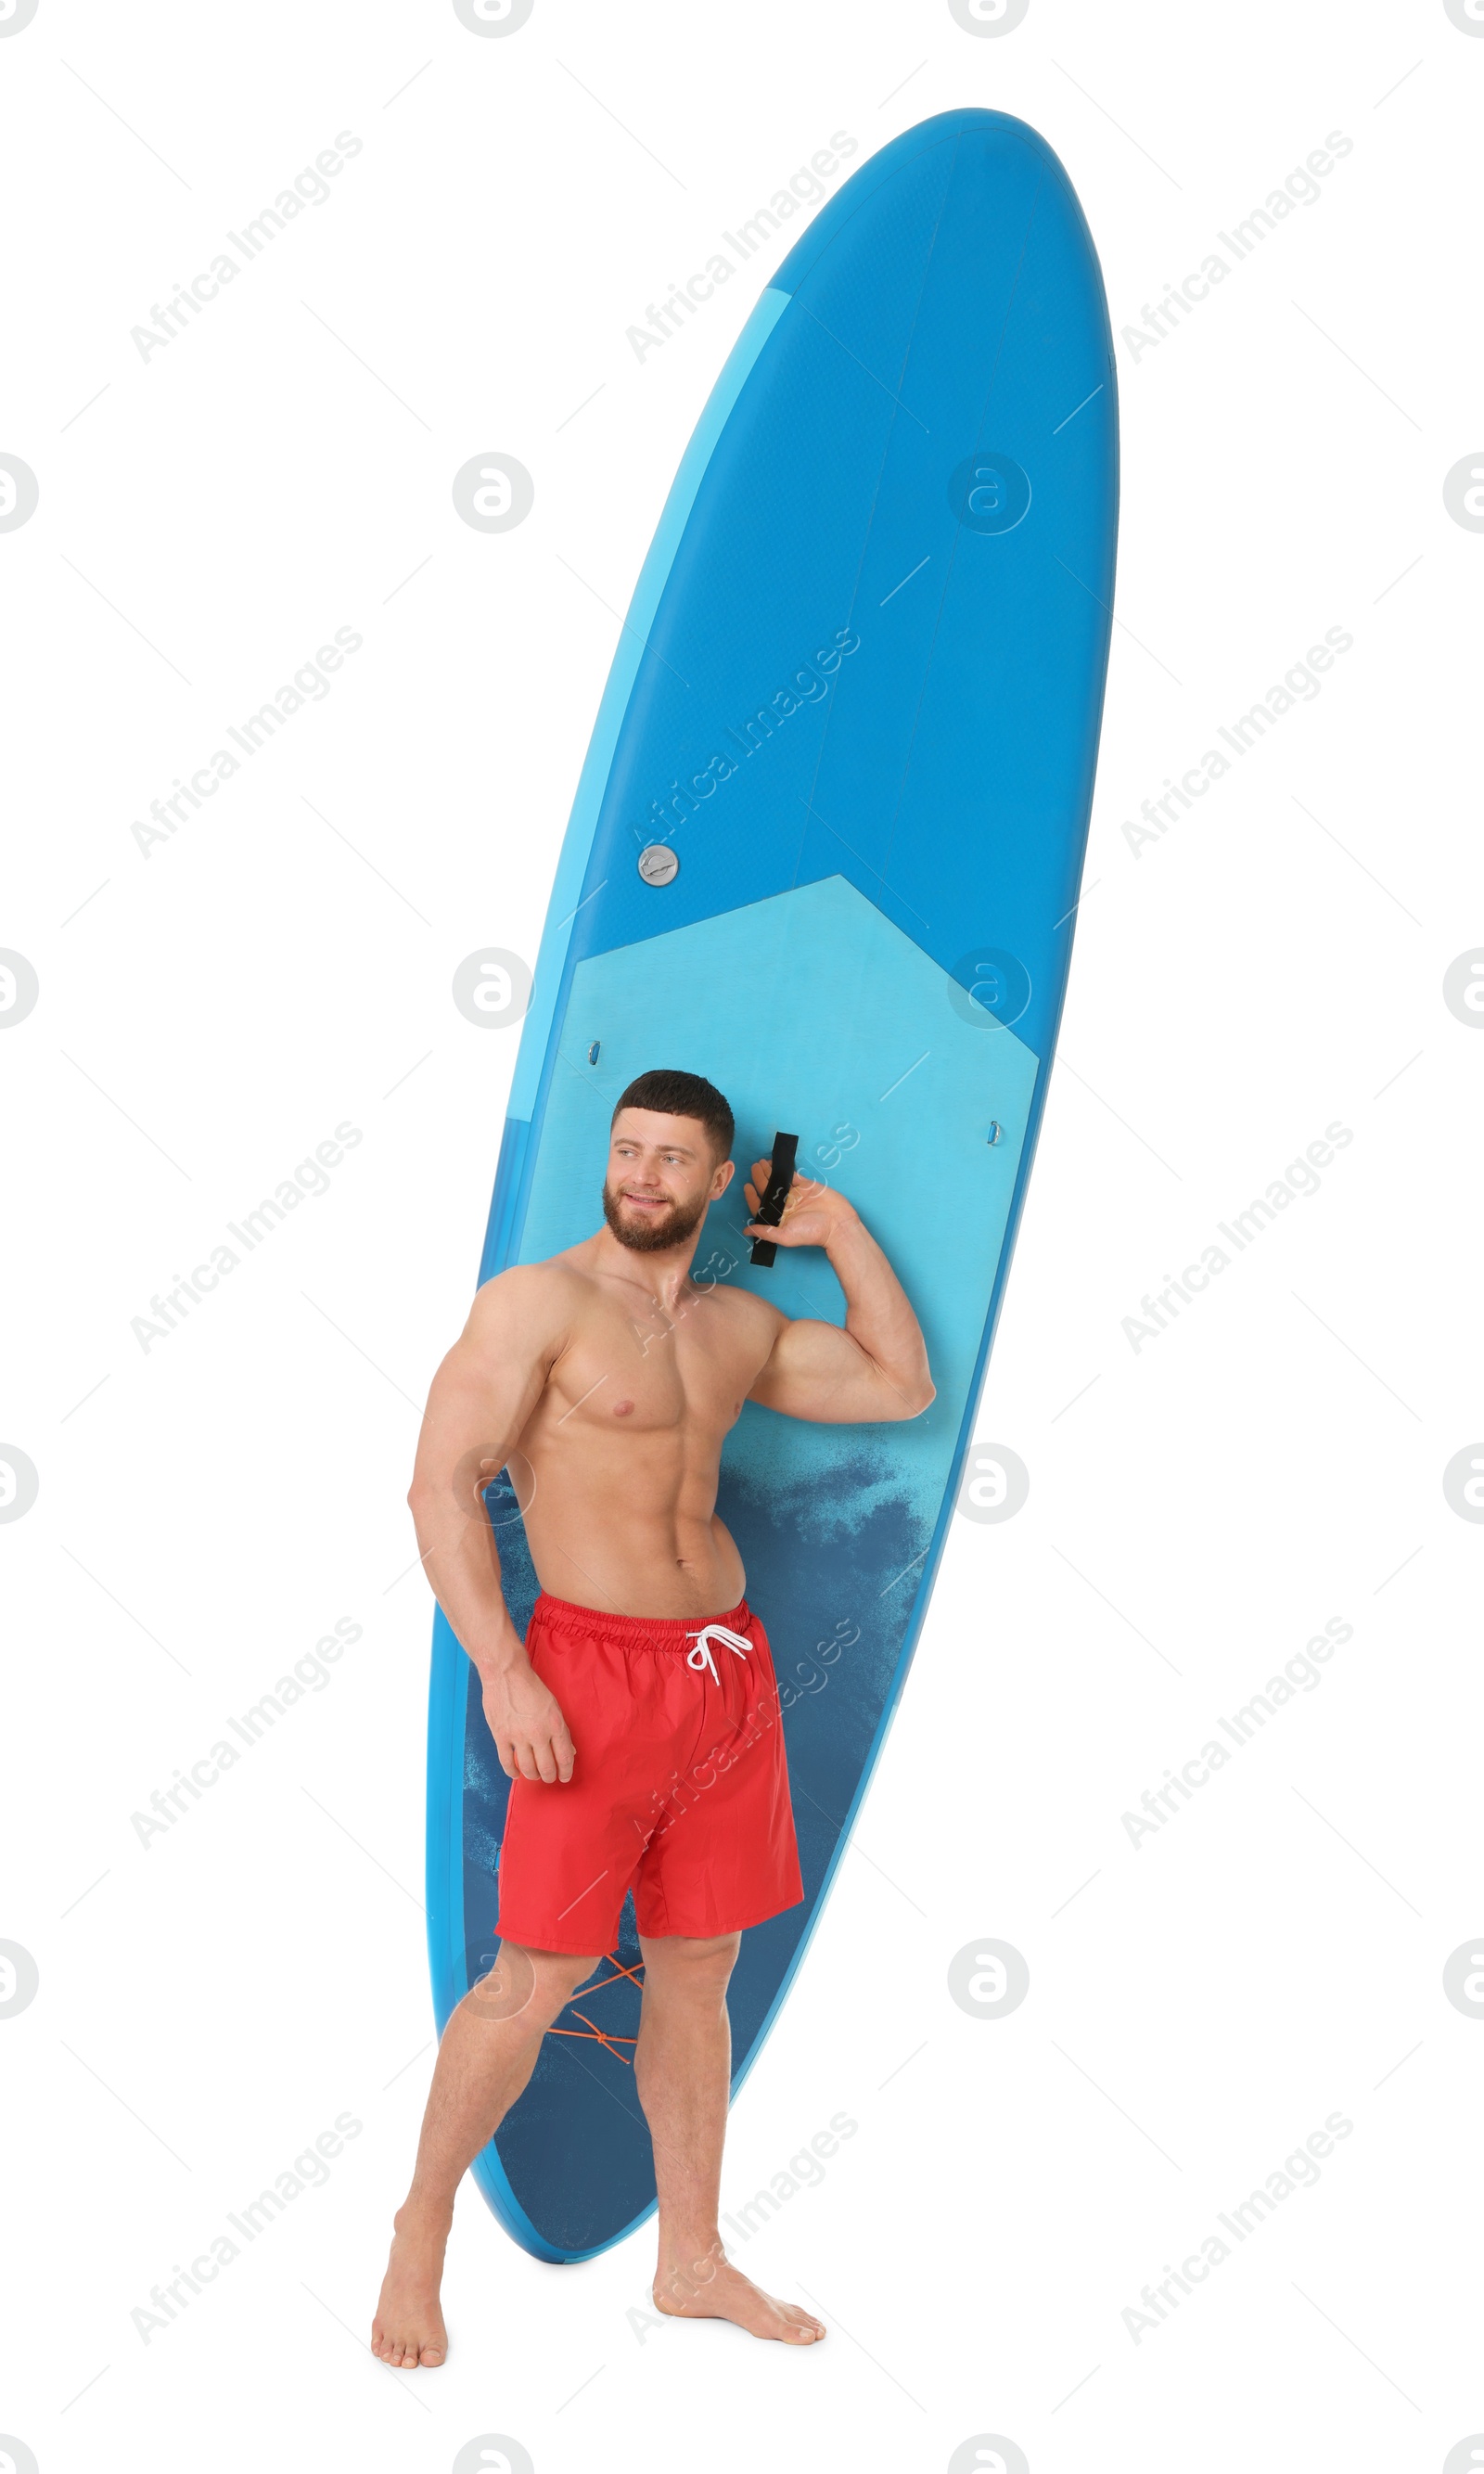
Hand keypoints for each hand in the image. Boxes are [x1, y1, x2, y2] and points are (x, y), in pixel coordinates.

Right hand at [481, 1655, 575, 1783]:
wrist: (506, 1674)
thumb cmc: (532, 1687)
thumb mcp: (554, 1706)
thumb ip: (561, 1730)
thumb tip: (570, 1750)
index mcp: (555, 1724)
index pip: (564, 1757)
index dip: (566, 1771)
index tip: (564, 1777)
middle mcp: (538, 1733)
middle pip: (547, 1767)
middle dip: (550, 1776)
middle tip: (549, 1777)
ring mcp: (518, 1736)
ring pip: (528, 1768)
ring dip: (533, 1776)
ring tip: (534, 1775)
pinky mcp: (500, 1736)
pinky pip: (507, 1762)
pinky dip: (512, 1772)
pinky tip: (516, 1774)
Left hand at [743, 1160, 853, 1250]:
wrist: (837, 1223)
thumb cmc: (813, 1232)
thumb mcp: (786, 1236)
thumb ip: (766, 1232)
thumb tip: (746, 1231)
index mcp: (779, 1218)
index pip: (761, 1206)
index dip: (752, 1196)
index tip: (747, 1186)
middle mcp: (785, 1206)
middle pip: (768, 1190)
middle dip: (759, 1179)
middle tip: (754, 1167)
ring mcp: (796, 1195)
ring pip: (778, 1181)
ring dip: (769, 1172)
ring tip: (761, 1163)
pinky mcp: (806, 1186)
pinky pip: (793, 1176)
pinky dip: (784, 1169)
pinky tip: (776, 1164)